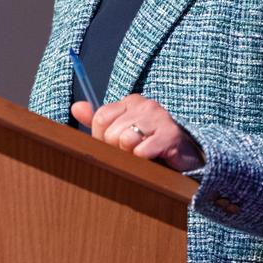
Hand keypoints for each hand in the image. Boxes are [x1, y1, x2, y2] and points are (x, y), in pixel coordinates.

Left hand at [71, 94, 204, 171]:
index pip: (100, 117)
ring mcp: (160, 117)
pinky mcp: (171, 135)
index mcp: (131, 101)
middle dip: (117, 149)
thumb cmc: (149, 145)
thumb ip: (98, 121)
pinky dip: (144, 160)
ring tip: (143, 155)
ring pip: (125, 140)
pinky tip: (154, 158)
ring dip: (131, 155)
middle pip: (111, 132)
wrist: (186, 158)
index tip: (115, 145)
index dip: (102, 137)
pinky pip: (142, 151)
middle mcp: (145, 105)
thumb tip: (75, 107)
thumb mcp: (121, 132)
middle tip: (133, 152)